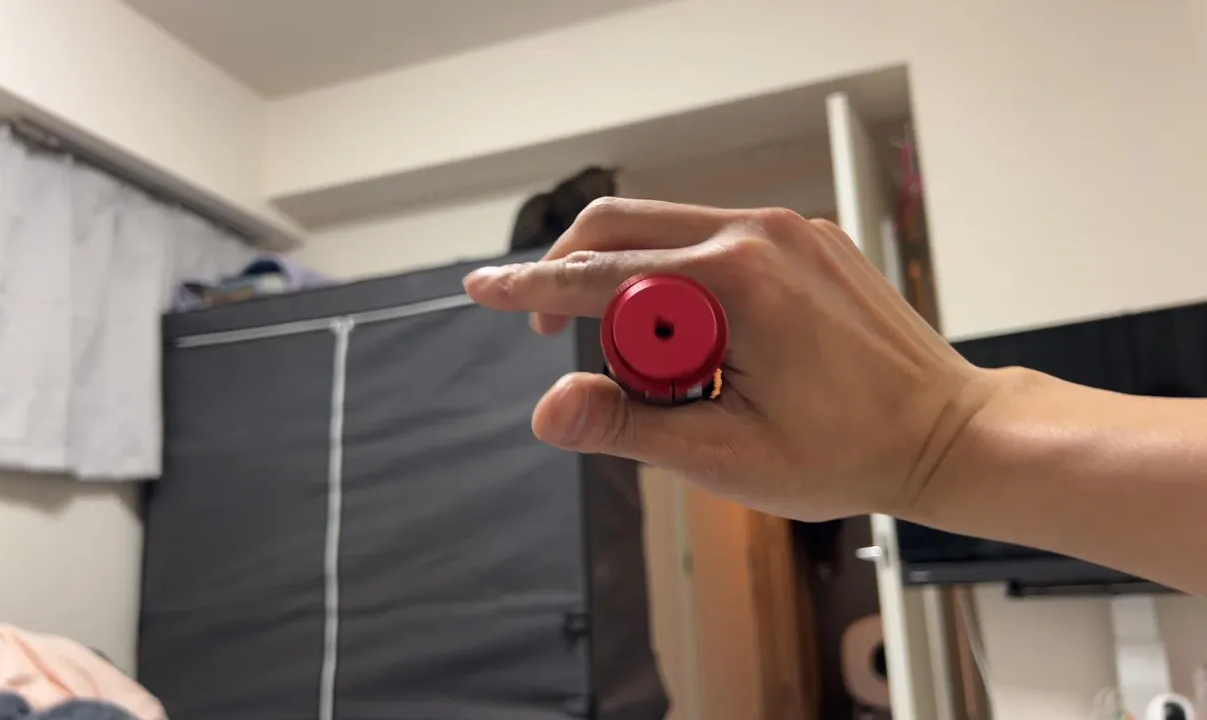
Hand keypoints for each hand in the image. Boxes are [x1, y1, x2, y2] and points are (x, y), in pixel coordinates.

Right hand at [463, 198, 996, 520]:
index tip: (482, 289)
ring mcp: (786, 228)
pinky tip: (712, 345)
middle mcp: (758, 233)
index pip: (598, 275)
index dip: (530, 289)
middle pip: (622, 228)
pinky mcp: (805, 237)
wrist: (946, 434)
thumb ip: (627, 427)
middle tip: (560, 339)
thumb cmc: (847, 452)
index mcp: (734, 281)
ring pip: (667, 232)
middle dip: (574, 279)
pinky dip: (686, 283)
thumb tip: (547, 410)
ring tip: (672, 370)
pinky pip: (716, 239)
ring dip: (637, 290)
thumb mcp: (725, 456)